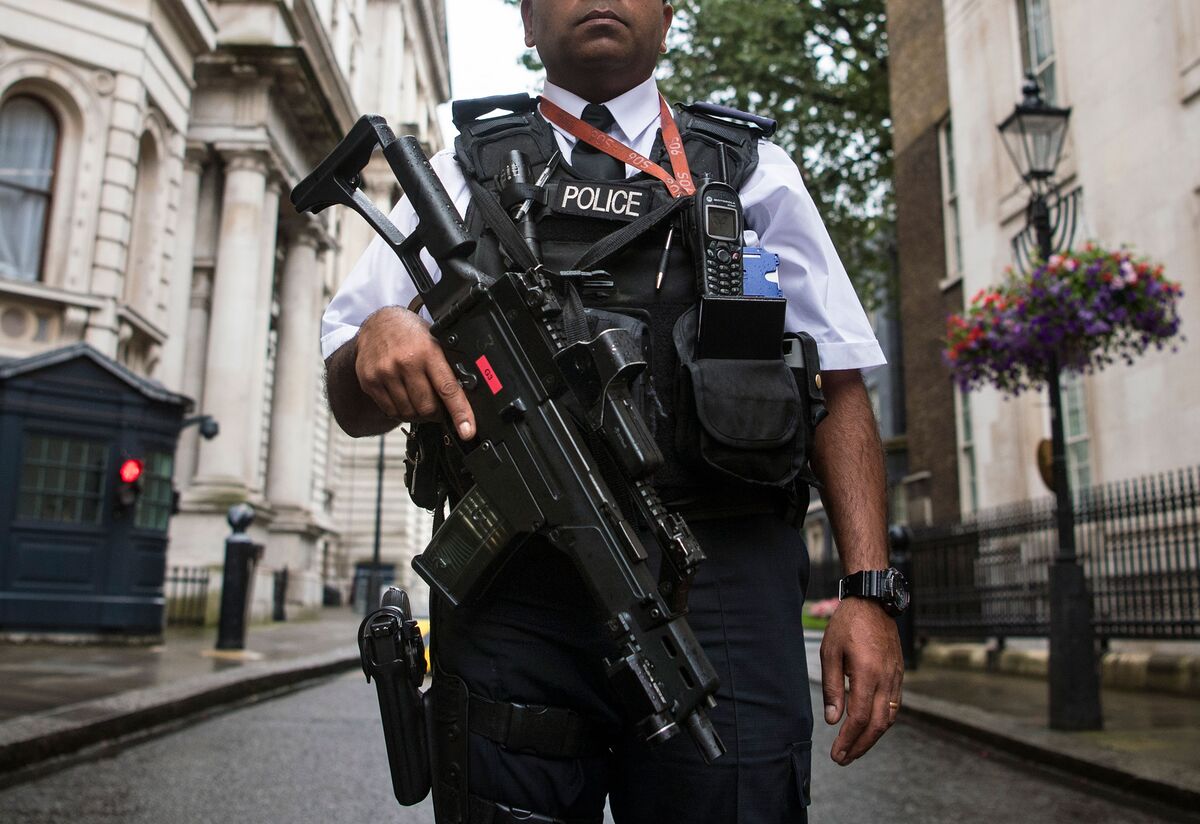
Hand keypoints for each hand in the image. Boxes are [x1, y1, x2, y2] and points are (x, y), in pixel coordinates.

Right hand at [354, 306, 475, 438]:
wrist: (378, 323)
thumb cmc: (412, 335)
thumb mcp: (435, 341)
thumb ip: (447, 367)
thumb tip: (466, 397)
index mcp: (428, 351)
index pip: (447, 388)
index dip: (460, 413)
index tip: (467, 431)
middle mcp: (405, 362)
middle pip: (426, 407)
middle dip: (436, 414)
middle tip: (439, 409)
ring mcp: (385, 372)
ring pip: (408, 412)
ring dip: (418, 415)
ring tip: (420, 402)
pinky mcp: (370, 381)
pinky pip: (390, 411)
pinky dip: (401, 412)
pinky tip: (404, 399)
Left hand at [819, 597, 903, 765]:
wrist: (873, 602)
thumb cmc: (847, 625)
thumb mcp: (830, 652)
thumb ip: (832, 687)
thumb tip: (832, 719)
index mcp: (867, 673)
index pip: (859, 717)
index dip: (848, 740)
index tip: (837, 754)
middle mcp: (886, 679)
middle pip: (877, 724)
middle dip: (860, 746)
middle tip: (844, 759)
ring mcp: (896, 677)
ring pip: (888, 718)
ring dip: (872, 737)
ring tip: (855, 748)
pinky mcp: (899, 674)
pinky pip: (894, 705)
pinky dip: (882, 722)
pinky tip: (869, 728)